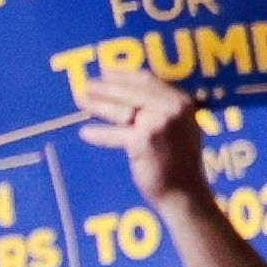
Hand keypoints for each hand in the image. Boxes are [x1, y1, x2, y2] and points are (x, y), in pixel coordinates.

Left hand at [76, 71, 208, 209]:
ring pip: (120, 110)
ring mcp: (158, 124)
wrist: (185, 192)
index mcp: (181, 102)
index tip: (106, 74)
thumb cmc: (180, 162)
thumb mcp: (181, 127)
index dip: (124, 76)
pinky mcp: (143, 142)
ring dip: (98, 104)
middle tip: (86, 85)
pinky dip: (99, 134)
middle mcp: (171, 109)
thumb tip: (130, 93)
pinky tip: (85, 132)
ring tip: (81, 101)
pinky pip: (115, 135)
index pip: (147, 80)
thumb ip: (163, 108)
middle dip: (105, 88)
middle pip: (131, 92)